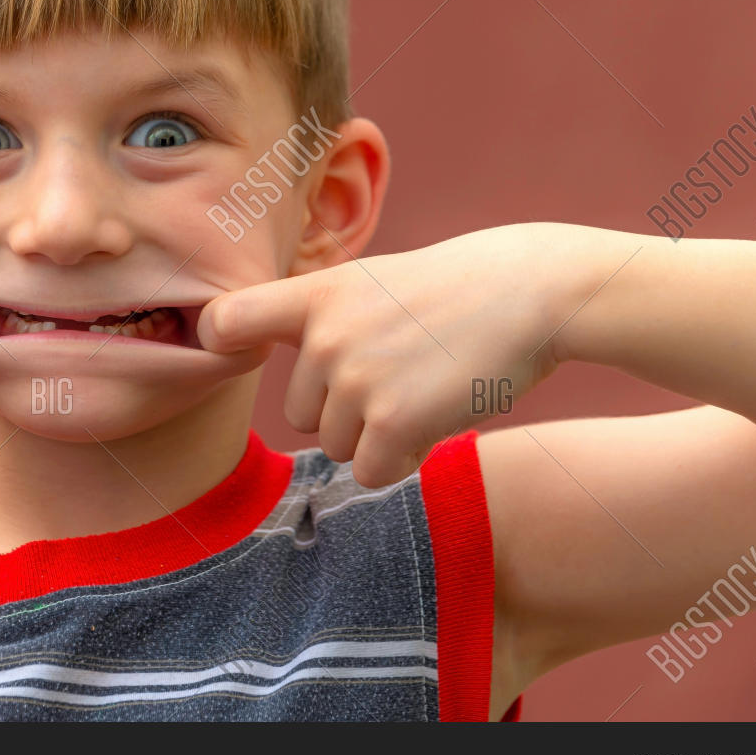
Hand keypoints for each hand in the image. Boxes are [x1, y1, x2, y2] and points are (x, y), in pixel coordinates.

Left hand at [196, 224, 579, 486]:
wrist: (533, 292)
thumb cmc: (453, 291)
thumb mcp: (371, 282)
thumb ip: (317, 318)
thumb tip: (255, 351)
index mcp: (314, 295)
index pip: (224, 322)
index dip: (222, 345)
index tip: (241, 355)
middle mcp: (324, 338)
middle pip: (300, 414)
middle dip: (344, 410)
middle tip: (401, 372)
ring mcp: (357, 380)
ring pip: (337, 446)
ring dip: (378, 435)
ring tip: (423, 387)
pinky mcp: (394, 422)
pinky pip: (373, 472)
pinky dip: (404, 460)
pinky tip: (436, 418)